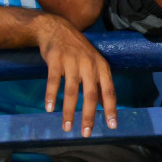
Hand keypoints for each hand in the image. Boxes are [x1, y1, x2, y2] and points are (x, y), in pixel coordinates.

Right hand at [32, 14, 117, 135]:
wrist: (56, 28)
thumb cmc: (77, 50)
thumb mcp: (93, 64)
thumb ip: (99, 84)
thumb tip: (106, 107)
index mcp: (101, 67)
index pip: (109, 91)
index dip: (111, 109)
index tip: (112, 126)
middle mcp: (89, 64)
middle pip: (90, 94)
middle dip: (88, 116)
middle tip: (85, 133)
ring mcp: (72, 61)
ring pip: (71, 91)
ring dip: (68, 111)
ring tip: (66, 127)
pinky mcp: (55, 60)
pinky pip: (53, 81)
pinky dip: (51, 95)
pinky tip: (49, 109)